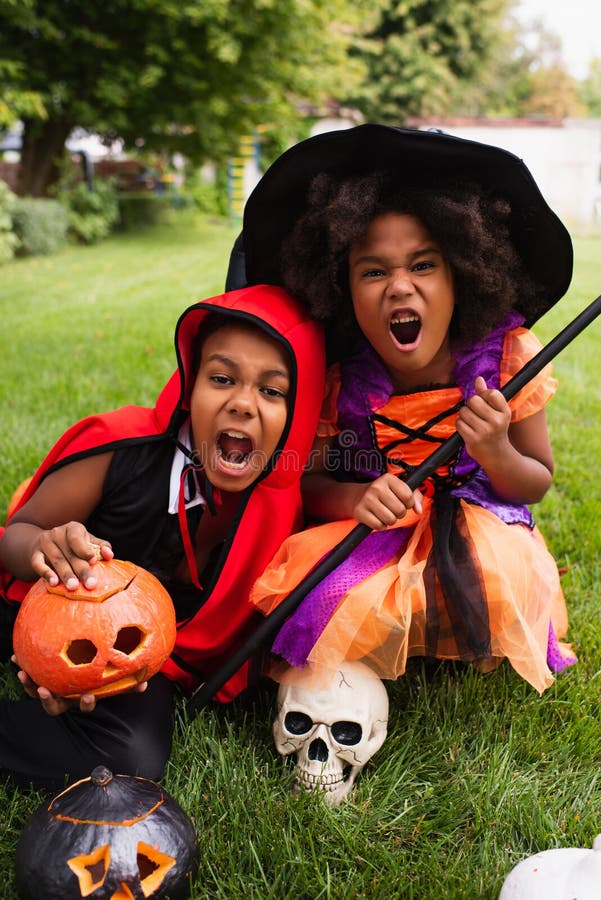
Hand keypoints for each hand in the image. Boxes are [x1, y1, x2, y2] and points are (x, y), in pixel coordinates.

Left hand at [12, 655, 147, 715]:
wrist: (80, 676)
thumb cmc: (100, 679)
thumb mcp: (114, 682)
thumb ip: (127, 684)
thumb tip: (146, 684)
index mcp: (82, 699)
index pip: (84, 705)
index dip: (86, 703)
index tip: (88, 695)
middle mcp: (65, 698)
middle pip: (54, 706)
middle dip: (47, 700)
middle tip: (43, 690)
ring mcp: (51, 690)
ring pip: (37, 693)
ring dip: (28, 685)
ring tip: (23, 673)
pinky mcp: (40, 679)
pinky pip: (30, 676)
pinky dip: (23, 668)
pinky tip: (16, 656)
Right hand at [30, 522, 112, 590]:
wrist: (46, 542)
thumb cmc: (73, 545)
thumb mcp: (88, 541)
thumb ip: (101, 547)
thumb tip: (109, 555)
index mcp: (73, 528)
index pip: (78, 538)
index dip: (85, 550)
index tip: (93, 561)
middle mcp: (58, 533)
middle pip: (70, 553)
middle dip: (81, 570)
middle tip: (90, 584)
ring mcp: (45, 542)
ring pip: (57, 560)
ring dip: (66, 574)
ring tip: (73, 587)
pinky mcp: (35, 554)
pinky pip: (38, 564)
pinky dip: (46, 573)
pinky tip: (54, 583)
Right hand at [352, 473, 422, 529]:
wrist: (357, 496)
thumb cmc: (384, 494)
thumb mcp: (399, 489)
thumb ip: (415, 497)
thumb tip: (418, 510)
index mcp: (388, 478)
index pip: (408, 496)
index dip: (409, 503)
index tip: (403, 502)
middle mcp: (376, 487)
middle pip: (400, 510)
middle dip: (400, 513)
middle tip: (392, 509)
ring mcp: (367, 499)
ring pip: (390, 520)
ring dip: (391, 520)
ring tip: (385, 513)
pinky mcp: (360, 512)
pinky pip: (379, 526)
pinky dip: (381, 526)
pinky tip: (377, 518)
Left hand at [455, 375, 511, 467]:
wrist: (496, 455)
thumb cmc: (495, 429)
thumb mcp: (496, 412)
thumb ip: (486, 395)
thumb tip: (478, 379)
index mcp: (504, 412)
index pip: (491, 393)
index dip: (482, 395)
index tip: (483, 402)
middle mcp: (497, 421)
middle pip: (474, 400)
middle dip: (470, 405)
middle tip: (475, 414)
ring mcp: (485, 431)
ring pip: (464, 411)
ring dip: (464, 415)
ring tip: (472, 423)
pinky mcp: (473, 439)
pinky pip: (459, 423)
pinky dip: (460, 424)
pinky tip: (467, 429)